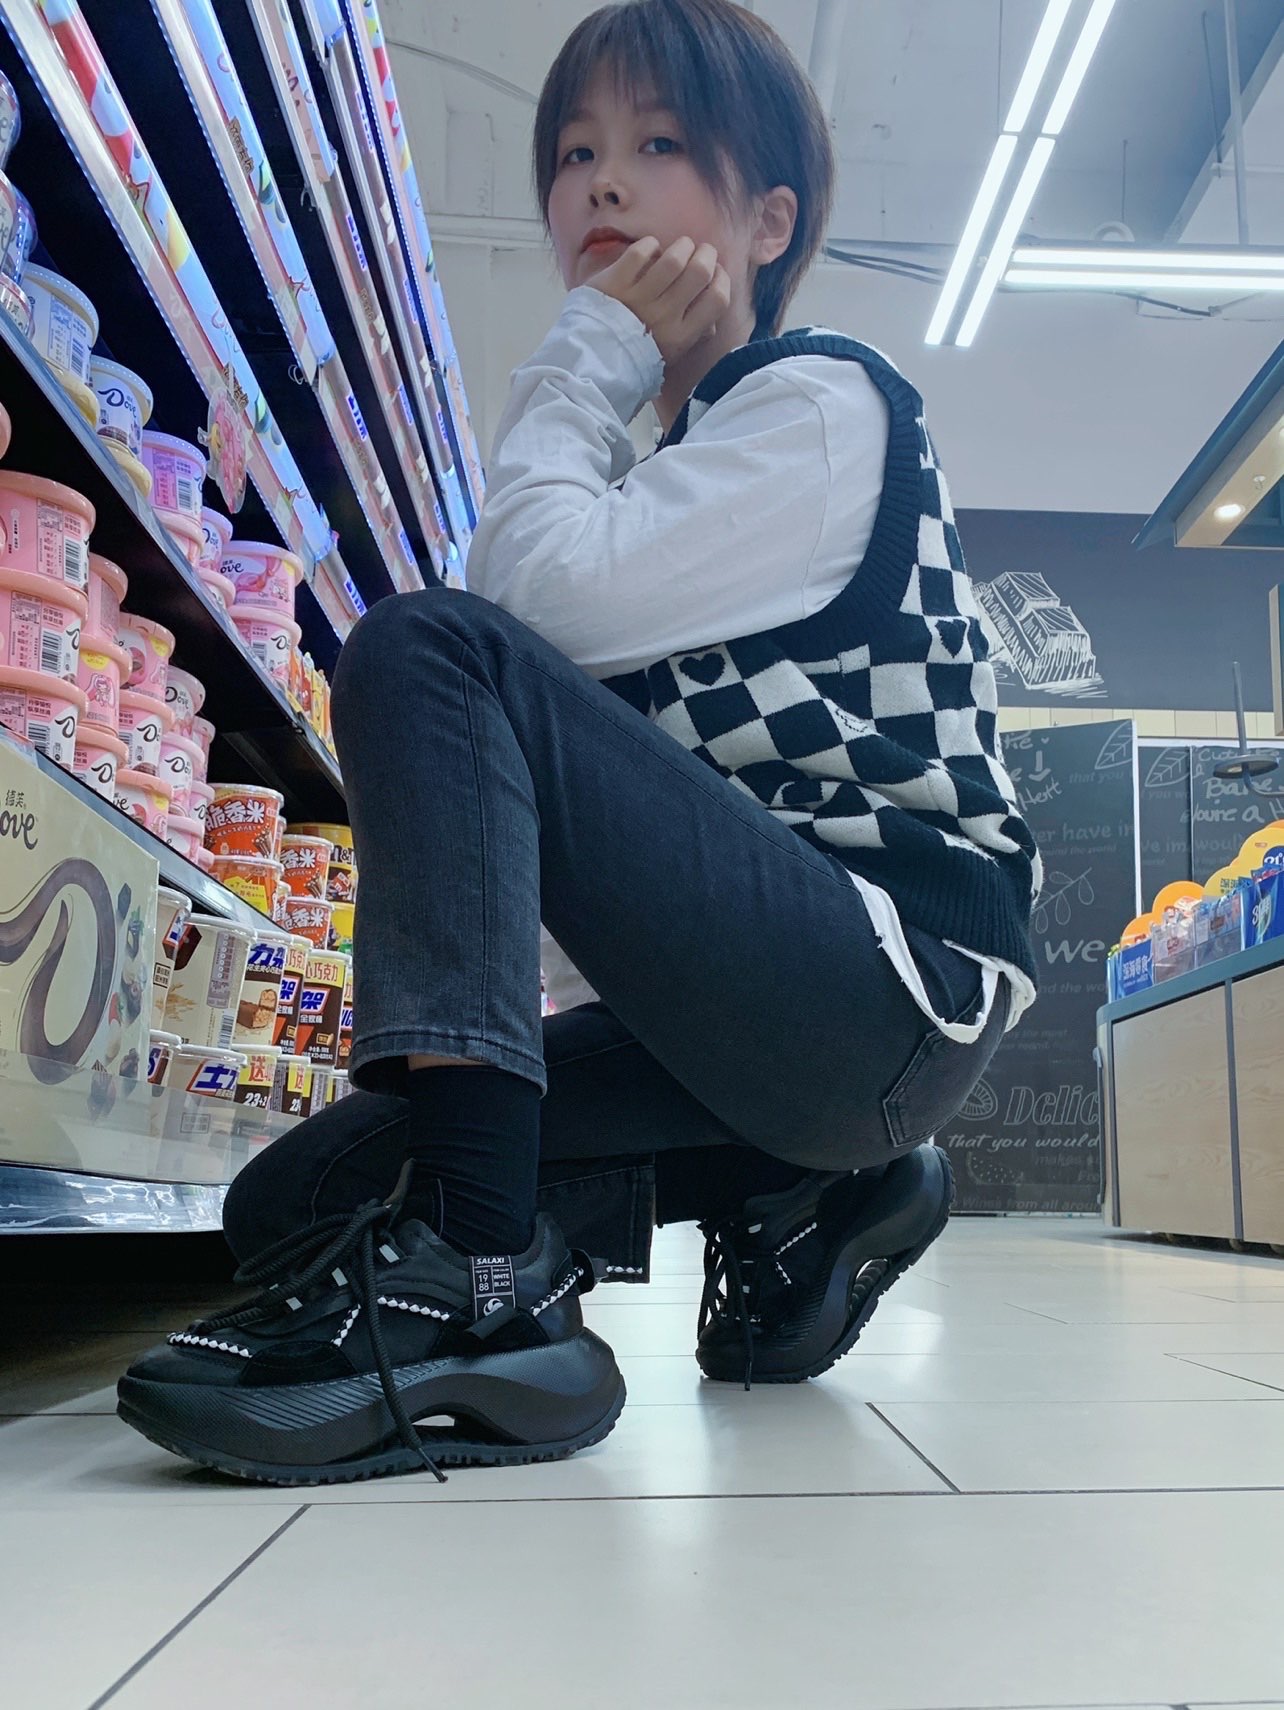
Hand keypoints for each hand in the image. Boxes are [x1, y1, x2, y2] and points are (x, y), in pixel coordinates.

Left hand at [591, 237, 731, 366]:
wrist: (593, 360)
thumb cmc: (636, 356)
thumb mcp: (670, 354)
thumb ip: (694, 336)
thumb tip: (712, 320)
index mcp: (681, 336)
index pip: (717, 300)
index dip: (722, 279)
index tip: (717, 272)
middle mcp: (664, 316)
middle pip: (699, 272)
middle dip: (706, 254)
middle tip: (701, 252)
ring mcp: (639, 298)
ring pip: (673, 259)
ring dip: (682, 246)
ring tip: (681, 246)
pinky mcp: (615, 282)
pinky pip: (640, 252)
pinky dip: (650, 245)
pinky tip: (650, 249)